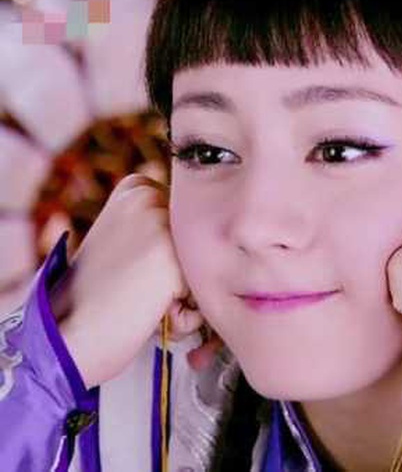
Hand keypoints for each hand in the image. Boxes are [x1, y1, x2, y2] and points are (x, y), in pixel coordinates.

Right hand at [52, 173, 195, 387]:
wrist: (66, 335)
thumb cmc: (96, 299)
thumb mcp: (126, 242)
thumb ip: (162, 229)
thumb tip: (214, 234)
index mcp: (138, 187)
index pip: (194, 224)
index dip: (173, 258)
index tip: (135, 269)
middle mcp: (150, 196)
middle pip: (205, 244)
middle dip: (182, 277)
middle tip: (136, 288)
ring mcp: (161, 224)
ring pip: (208, 269)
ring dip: (185, 298)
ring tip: (144, 302)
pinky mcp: (172, 258)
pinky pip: (205, 295)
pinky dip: (185, 317)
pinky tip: (150, 313)